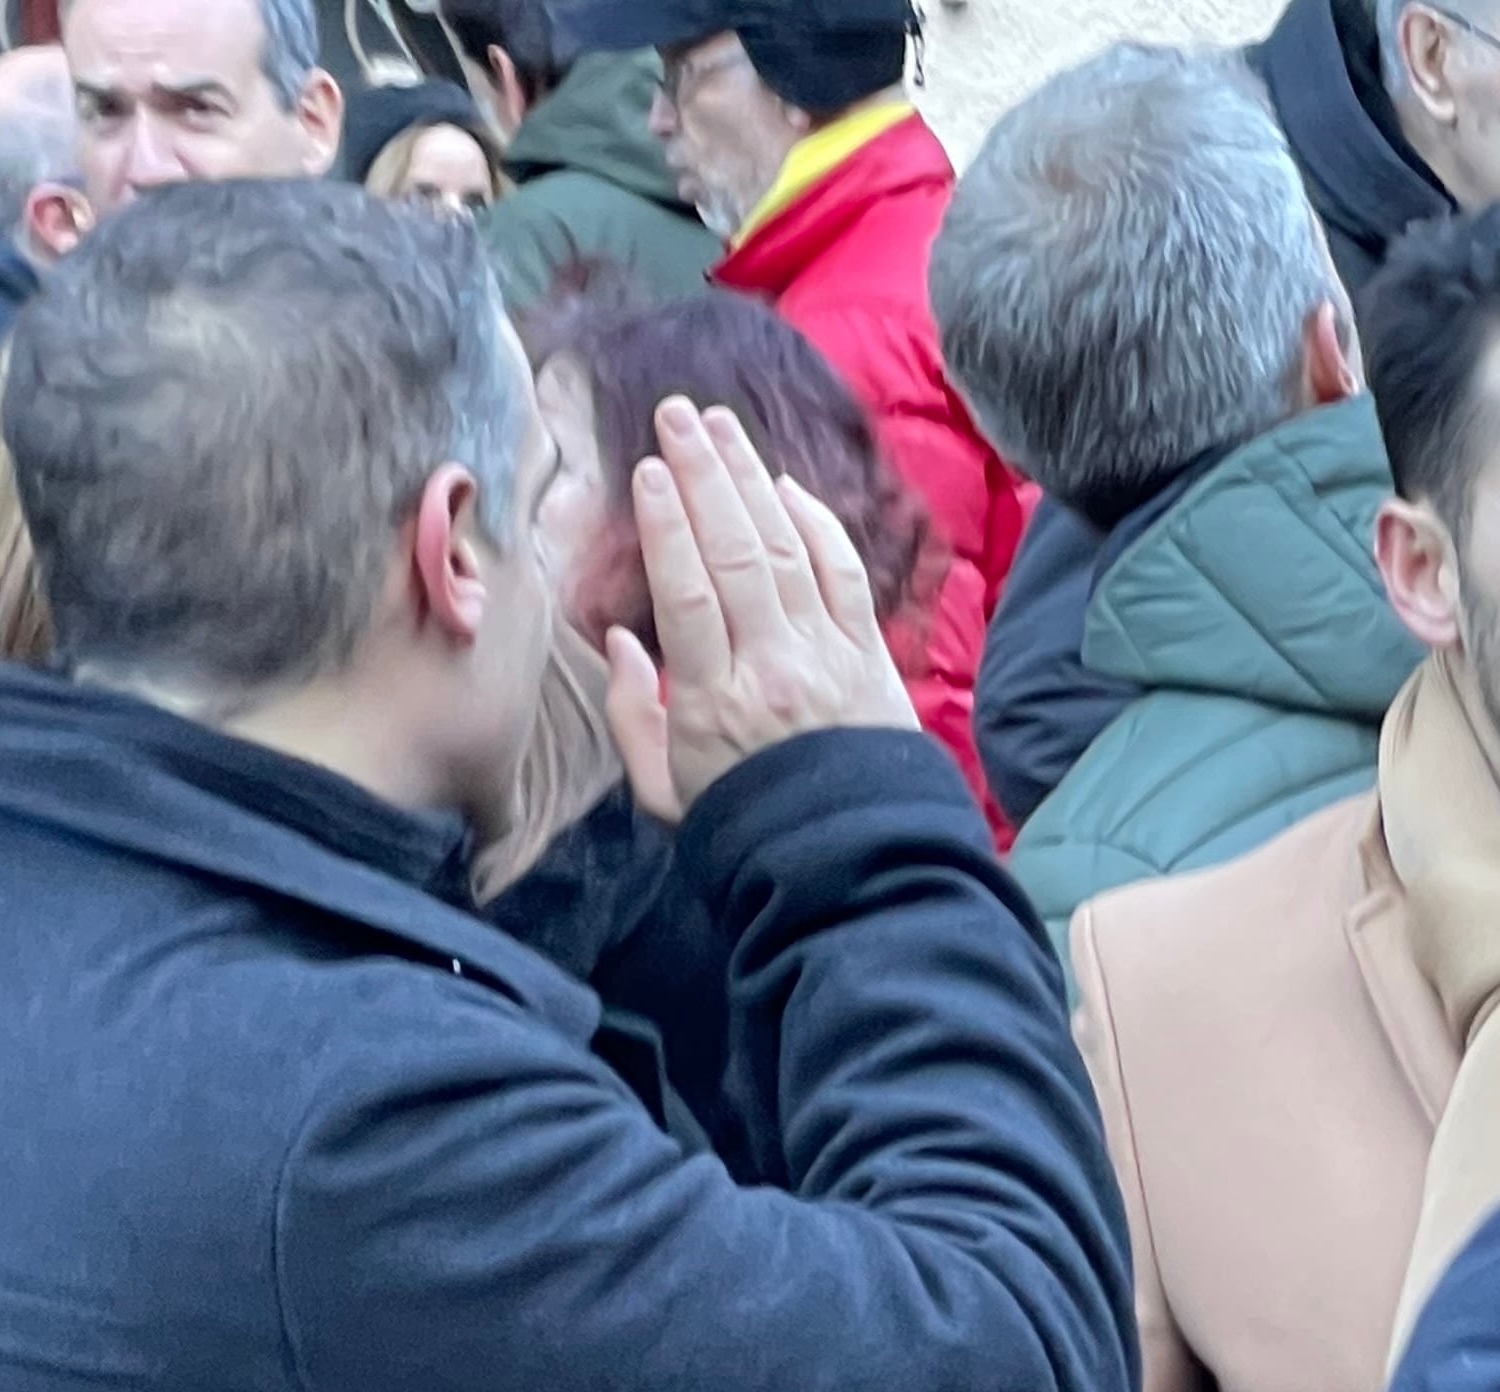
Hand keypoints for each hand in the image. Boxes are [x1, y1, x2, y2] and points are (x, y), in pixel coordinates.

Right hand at [600, 396, 916, 824]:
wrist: (851, 866)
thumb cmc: (746, 828)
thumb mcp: (664, 791)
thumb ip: (635, 715)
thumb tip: (627, 642)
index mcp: (715, 702)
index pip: (689, 595)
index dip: (669, 525)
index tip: (649, 471)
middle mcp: (775, 670)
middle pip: (738, 554)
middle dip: (707, 476)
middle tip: (679, 416)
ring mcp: (830, 661)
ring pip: (789, 552)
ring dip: (754, 482)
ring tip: (723, 428)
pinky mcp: (873, 662)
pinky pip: (845, 578)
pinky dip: (818, 526)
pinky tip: (787, 487)